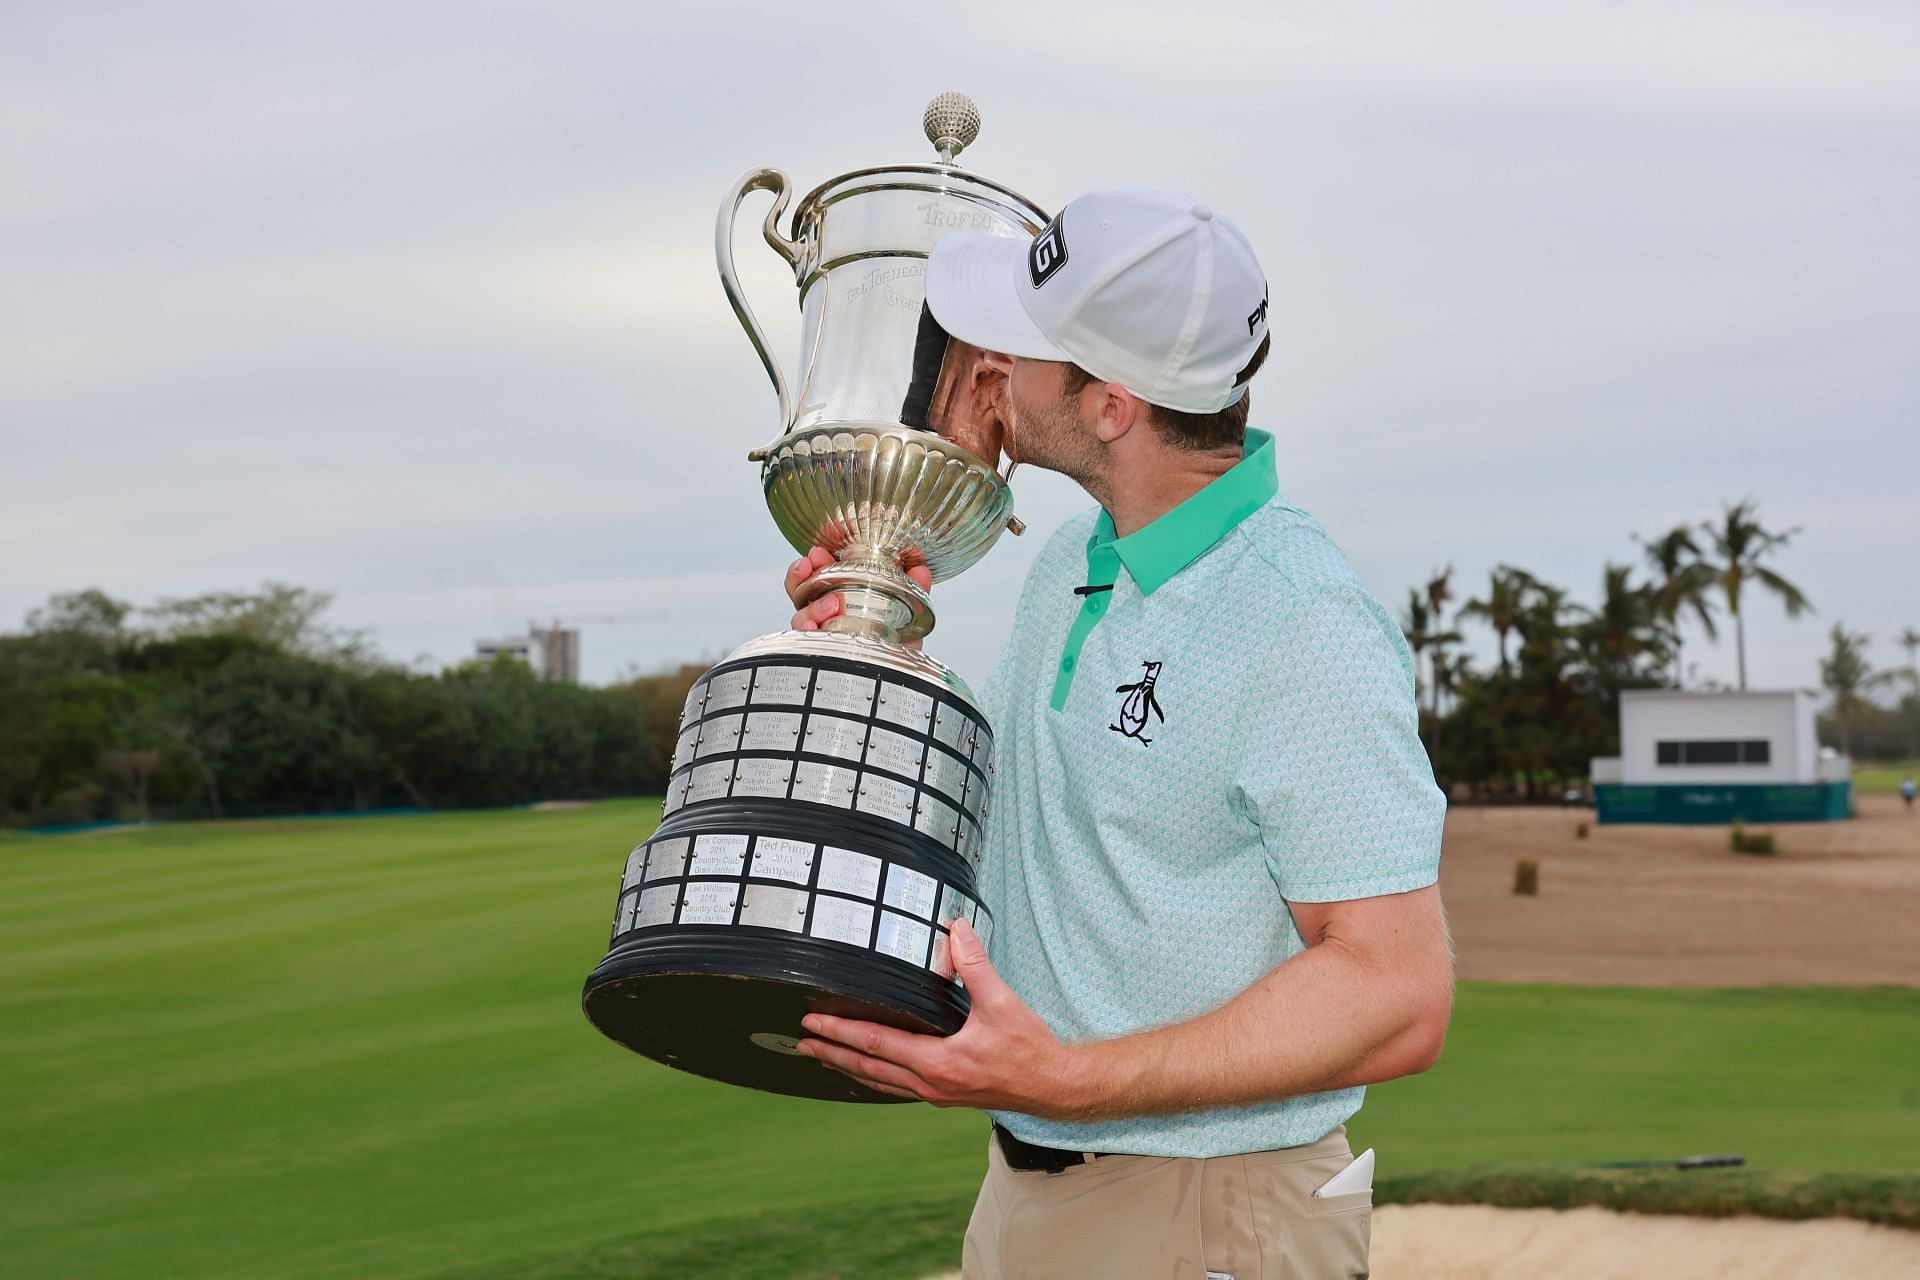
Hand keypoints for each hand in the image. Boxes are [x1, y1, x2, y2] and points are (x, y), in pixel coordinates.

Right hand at [784, 546, 935, 648]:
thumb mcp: (908, 613)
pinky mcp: (822, 655)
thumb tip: (921, 569)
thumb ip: (914, 589)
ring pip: (801, 617)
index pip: (816, 574)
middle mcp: (823, 614)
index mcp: (838, 595)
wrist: (900, 676)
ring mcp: (820, 635)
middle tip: (811, 566)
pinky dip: (807, 634)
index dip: (812, 562)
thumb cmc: (896, 642)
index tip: (817, 553)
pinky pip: (806, 644)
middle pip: (799, 591)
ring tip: (834, 603)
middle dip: (801, 576)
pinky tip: (814, 630)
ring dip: (813, 607)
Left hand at [794, 918, 1097, 1118]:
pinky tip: (868, 1071)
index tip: (813, 1021)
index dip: (841, 1031)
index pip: (875, 1044)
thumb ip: (975, 965)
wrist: (1053, 1087)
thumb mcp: (1002, 1003)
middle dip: (831, 1051)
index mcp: (938, 1062)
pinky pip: (897, 1088)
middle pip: (867, 1068)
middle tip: (801, 1040)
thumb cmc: (1029, 1050)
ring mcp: (936, 1093)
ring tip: (822, 1056)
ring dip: (848, 1067)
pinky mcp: (945, 1095)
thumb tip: (955, 929)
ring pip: (879, 1083)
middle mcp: (930, 1084)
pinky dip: (874, 1078)